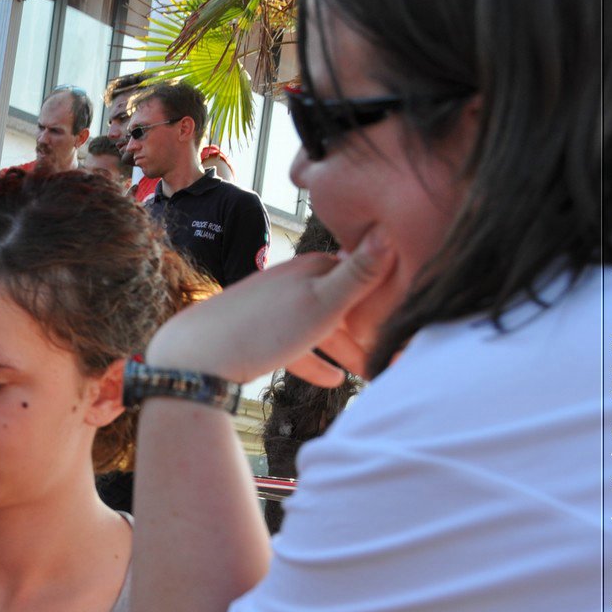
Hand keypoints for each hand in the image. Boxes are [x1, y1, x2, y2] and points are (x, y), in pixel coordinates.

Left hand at [145, 230, 395, 386]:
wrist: (196, 355)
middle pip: (344, 303)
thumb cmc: (263, 328)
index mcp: (312, 268)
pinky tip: (334, 382)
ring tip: (371, 373)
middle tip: (398, 354)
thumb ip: (357, 274)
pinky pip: (295, 347)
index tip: (416, 312)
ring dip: (347, 349)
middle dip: (371, 328)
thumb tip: (388, 229)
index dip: (391, 293)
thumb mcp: (321, 303)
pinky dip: (316, 361)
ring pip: (321, 327)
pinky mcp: (257, 333)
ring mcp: (273, 307)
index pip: (364, 272)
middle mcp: (293, 281)